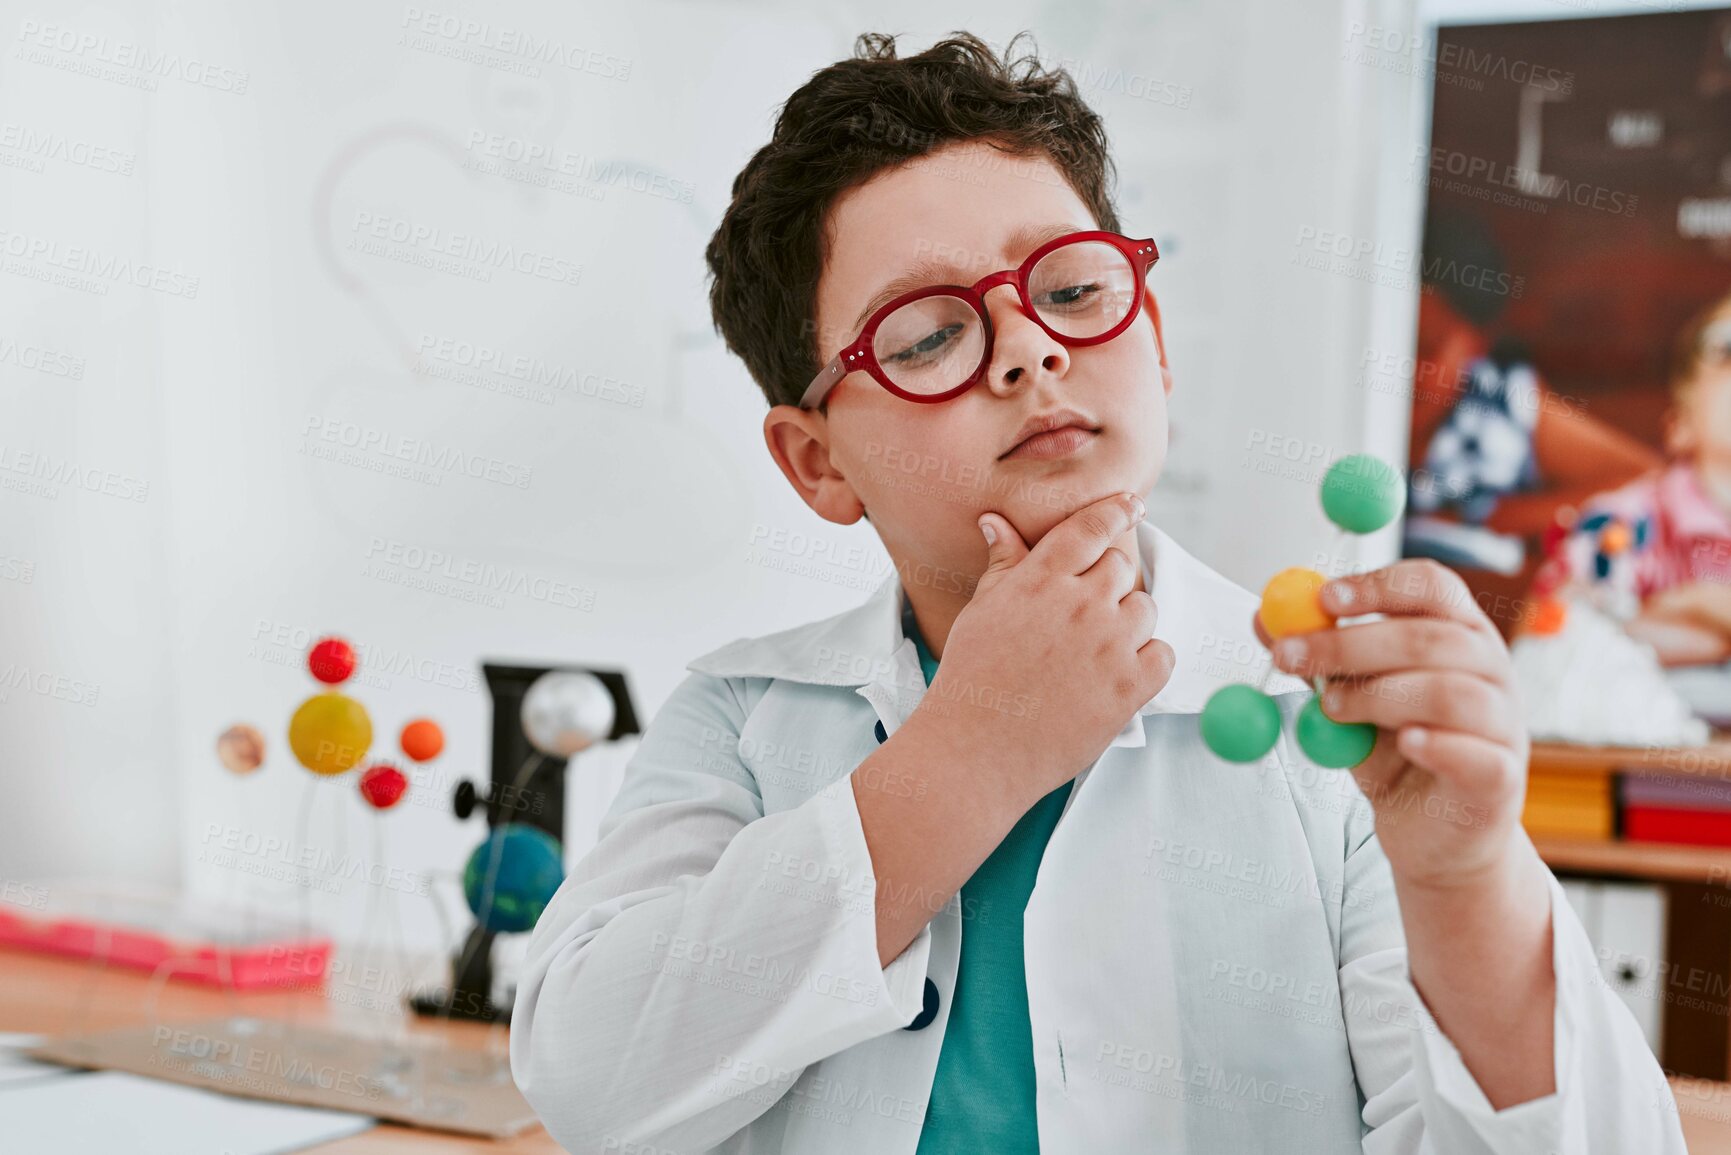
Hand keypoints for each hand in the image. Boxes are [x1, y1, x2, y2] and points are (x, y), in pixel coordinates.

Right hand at [915, 491, 1174, 806]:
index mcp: (1042, 579)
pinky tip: (1119, 674)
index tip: (1132, 504)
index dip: (1117, 510)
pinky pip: (1163, 655)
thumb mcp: (981, 610)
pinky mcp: (1129, 687)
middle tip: (1088, 611)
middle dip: (1110, 582)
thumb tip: (995, 521)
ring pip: (1146, 608)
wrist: (975, 749)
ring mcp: (1109, 645)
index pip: (1092, 527)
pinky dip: (1149, 661)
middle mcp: (1080, 604)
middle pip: (1122, 567)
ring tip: (1097, 649)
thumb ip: (1003, 563)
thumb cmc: (972, 679)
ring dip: (1129, 622)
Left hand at [1264, 559, 1529, 889]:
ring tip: (1331, 709)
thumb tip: (1262, 618)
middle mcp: (1492, 671)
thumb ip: (1316, 661)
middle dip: (1351, 643)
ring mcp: (1504, 725)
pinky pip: (1475, 754)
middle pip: (1430, 637)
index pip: (1432, 587)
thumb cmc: (1397, 755)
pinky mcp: (1500, 779)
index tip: (1323, 598)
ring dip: (1378, 694)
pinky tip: (1403, 743)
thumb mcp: (1348, 700)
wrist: (1432, 833)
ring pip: (1450, 691)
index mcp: (1459, 634)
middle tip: (1290, 656)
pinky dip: (1435, 744)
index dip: (1379, 586)